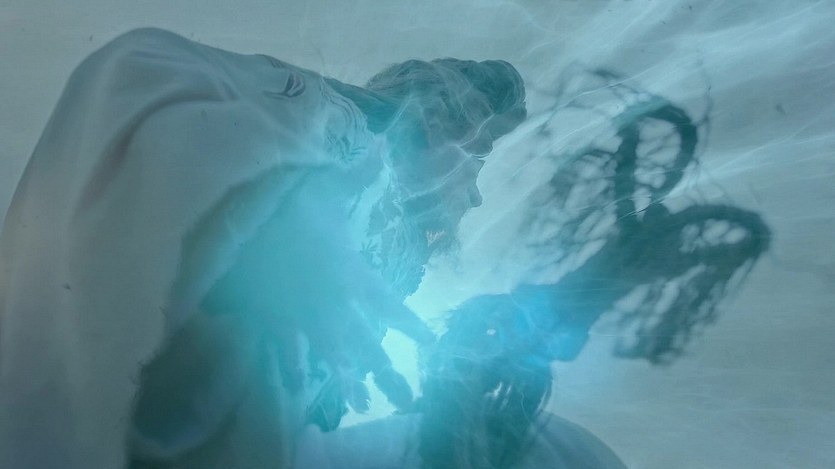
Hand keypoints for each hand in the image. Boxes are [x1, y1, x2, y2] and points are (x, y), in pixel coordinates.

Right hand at [200, 168, 434, 429]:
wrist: (239, 226)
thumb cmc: (287, 204)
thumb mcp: (326, 186)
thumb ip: (358, 174)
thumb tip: (380, 148)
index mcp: (353, 274)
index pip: (390, 305)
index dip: (410, 324)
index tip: (431, 342)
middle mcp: (334, 302)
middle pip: (366, 343)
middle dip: (385, 368)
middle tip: (405, 395)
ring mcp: (303, 314)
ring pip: (332, 353)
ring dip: (347, 378)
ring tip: (362, 402)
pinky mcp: (273, 318)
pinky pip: (289, 348)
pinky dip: (296, 367)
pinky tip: (301, 388)